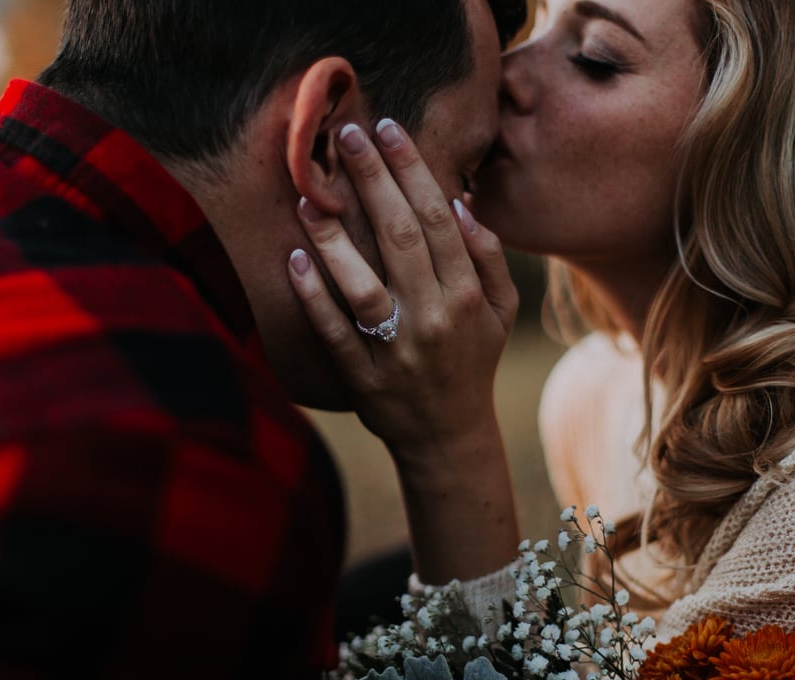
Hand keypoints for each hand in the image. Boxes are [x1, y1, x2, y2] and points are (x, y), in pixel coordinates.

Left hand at [287, 119, 519, 582]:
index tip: (388, 129)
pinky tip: (294, 259)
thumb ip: (489, 257)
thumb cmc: (472, 361)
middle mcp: (434, 318)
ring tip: (308, 193)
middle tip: (345, 136)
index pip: (439, 219)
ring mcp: (396, 349)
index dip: (413, 171)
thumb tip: (461, 204)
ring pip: (364, 285)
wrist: (449, 434)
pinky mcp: (362, 376)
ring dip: (334, 238)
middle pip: (401, 238)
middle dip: (373, 181)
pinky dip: (314, 297)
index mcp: (467, 295)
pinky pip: (335, 332)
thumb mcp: (500, 311)